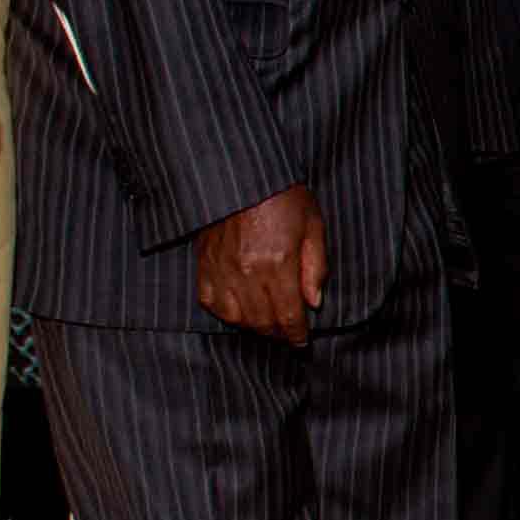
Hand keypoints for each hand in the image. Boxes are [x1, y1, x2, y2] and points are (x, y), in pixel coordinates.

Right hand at [195, 183, 326, 344]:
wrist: (242, 177)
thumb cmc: (283, 198)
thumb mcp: (313, 226)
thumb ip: (315, 267)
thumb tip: (314, 303)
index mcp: (278, 263)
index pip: (288, 315)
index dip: (296, 334)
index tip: (302, 342)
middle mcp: (247, 271)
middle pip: (262, 321)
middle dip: (278, 333)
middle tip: (288, 334)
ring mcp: (222, 270)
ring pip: (236, 318)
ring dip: (253, 327)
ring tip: (267, 324)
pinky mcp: (204, 264)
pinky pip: (210, 302)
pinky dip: (226, 312)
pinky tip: (240, 310)